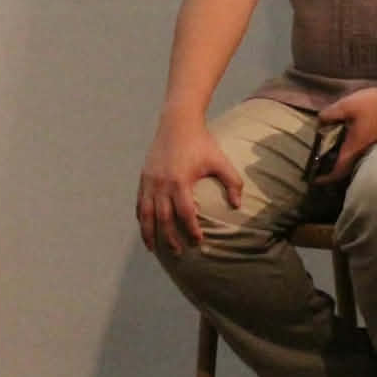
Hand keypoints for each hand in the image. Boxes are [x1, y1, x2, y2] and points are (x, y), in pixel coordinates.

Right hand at [137, 117, 242, 253]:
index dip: (191, 230)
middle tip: (180, 252)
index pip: (185, 214)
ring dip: (150, 234)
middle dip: (171, 238)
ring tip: (154, 249)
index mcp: (180, 182)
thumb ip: (232, 182)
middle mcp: (161, 185)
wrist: (177, 124)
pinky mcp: (143, 179)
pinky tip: (146, 229)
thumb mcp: (220, 161)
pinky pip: (139, 204)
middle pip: (164, 219)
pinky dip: (142, 219)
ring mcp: (150, 182)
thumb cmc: (202, 143)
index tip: (198, 242)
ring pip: (146, 215)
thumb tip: (237, 205)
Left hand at [312, 84, 376, 185]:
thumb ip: (330, 114)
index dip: (324, 178)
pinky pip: (364, 155)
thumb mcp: (348, 105)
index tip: (314, 179)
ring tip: (335, 154)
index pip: (336, 171)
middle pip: (346, 170)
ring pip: (356, 163)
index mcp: (354, 148)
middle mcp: (365, 154)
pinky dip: (355, 154)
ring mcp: (375, 150)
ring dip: (345, 162)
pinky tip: (352, 143)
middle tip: (322, 165)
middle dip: (333, 171)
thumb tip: (319, 122)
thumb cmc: (376, 104)